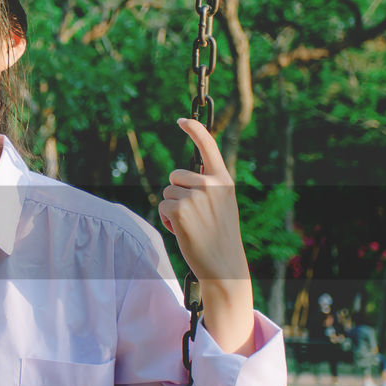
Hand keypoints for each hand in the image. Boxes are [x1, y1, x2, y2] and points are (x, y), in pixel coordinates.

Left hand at [159, 119, 254, 354]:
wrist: (223, 265)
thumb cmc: (220, 237)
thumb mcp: (222, 205)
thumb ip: (207, 188)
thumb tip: (179, 179)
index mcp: (224, 181)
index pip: (208, 147)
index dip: (194, 130)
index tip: (181, 120)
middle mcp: (211, 184)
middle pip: (175, 176)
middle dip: (177, 192)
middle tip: (194, 215)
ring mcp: (195, 196)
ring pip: (167, 192)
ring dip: (172, 208)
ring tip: (191, 226)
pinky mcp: (179, 209)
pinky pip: (161, 205)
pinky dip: (166, 219)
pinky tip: (182, 232)